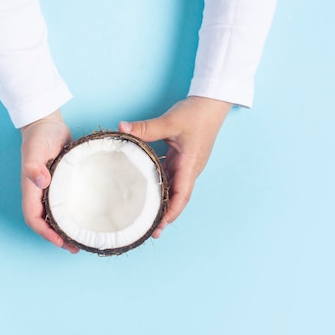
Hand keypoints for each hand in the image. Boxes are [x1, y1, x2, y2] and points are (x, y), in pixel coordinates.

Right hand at [20, 110, 78, 253]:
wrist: (47, 123)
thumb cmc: (40, 135)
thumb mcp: (36, 148)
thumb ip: (34, 165)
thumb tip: (40, 182)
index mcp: (30, 189)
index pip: (33, 218)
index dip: (44, 233)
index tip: (60, 241)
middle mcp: (38, 193)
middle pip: (44, 223)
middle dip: (56, 238)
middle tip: (75, 248)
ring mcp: (48, 190)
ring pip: (54, 216)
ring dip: (64, 230)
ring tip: (81, 240)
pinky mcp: (60, 185)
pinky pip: (64, 205)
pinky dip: (71, 216)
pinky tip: (84, 219)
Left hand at [118, 96, 230, 237]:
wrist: (211, 102)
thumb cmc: (196, 112)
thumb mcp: (170, 120)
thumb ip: (146, 127)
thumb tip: (122, 128)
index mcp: (190, 164)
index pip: (182, 195)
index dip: (172, 212)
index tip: (160, 226)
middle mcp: (190, 169)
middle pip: (178, 198)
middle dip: (166, 216)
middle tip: (151, 231)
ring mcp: (187, 165)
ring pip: (174, 190)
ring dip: (163, 204)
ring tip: (148, 219)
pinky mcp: (183, 159)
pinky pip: (171, 178)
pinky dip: (161, 188)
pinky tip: (148, 194)